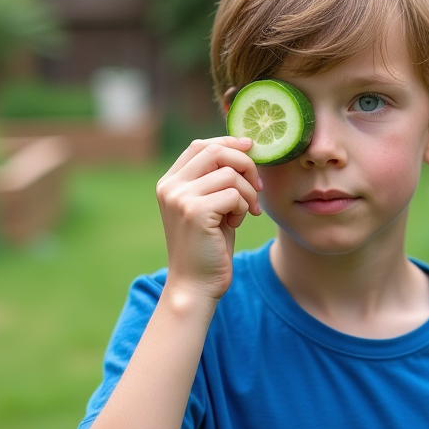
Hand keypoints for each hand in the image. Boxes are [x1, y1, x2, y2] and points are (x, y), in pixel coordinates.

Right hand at [155, 137, 261, 300]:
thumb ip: (218, 179)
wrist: (195, 285)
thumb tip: (245, 148)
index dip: (229, 143)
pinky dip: (243, 207)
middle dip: (245, 164)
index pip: (200, 146)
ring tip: (245, 213)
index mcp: (170, 182)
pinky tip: (235, 224)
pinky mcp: (195, 212)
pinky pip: (234, 194)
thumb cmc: (208, 247)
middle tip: (258, 187)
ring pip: (230, 174)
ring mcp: (180, 198)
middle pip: (215, 152)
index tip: (251, 149)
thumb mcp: (211, 206)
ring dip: (248, 193)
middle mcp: (170, 186)